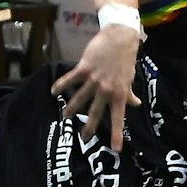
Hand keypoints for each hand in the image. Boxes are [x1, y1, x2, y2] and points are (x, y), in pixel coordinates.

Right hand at [51, 24, 140, 152]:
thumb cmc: (126, 58)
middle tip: (84, 138)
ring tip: (65, 116)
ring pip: (80, 98)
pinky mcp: (84, 68)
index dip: (117, 134)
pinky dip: (61, 85)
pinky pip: (70, 79)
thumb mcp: (130, 78)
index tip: (116, 148)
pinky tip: (52, 91)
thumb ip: (129, 93)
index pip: (118, 118)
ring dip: (71, 108)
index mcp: (120, 94)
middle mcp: (106, 90)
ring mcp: (94, 80)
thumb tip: (135, 104)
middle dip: (89, 127)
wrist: (120, 37)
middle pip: (95, 113)